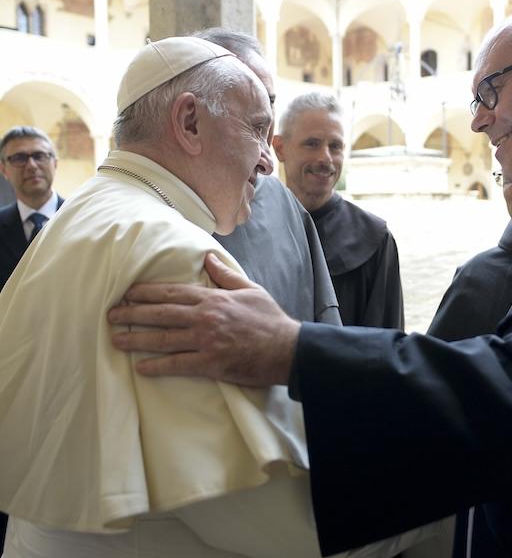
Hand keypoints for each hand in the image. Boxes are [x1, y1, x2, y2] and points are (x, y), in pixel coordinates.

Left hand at [108, 253, 298, 385]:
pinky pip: (177, 364)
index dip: (146, 292)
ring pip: (162, 339)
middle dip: (132, 313)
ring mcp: (205, 341)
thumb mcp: (250, 290)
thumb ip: (226, 275)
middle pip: (160, 313)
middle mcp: (204, 317)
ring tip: (115, 339)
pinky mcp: (210, 363)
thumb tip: (208, 258)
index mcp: (213, 299)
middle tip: (110, 314)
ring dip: (136, 339)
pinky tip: (141, 367)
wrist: (287, 348)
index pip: (172, 292)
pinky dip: (157, 366)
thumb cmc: (270, 319)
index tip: (127, 292)